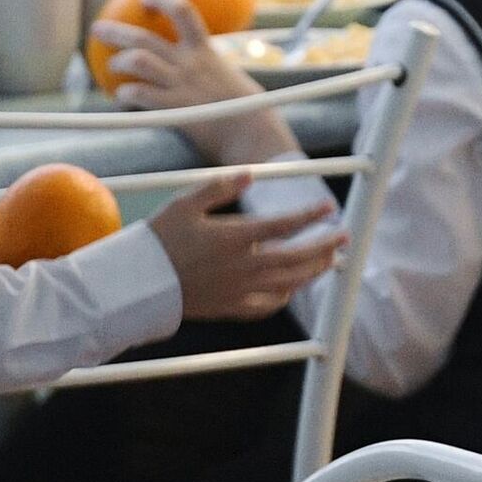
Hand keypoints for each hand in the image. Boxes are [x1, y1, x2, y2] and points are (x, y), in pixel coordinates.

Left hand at [90, 0, 293, 164]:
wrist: (255, 133)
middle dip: (116, 30)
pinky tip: (121, 99)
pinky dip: (125, 94)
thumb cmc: (248, 110)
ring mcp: (181, 84)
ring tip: (110, 68)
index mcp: (206, 51)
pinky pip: (140, 94)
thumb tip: (210, 69)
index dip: (160, 0)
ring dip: (118, 62)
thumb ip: (215, 70)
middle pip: (145, 37)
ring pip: (139, 60)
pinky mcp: (175, 108)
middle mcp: (190, 63)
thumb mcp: (232, 79)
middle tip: (97, 29)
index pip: (183, 11)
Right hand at [147, 172, 347, 321]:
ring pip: (289, 282)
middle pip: (297, 257)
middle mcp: (243, 265)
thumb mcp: (186, 204)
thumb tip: (251, 173)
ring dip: (314, 270)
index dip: (310, 215)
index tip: (329, 208)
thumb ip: (220, 187)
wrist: (137, 283)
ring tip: (330, 259)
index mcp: (235, 237)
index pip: (285, 225)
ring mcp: (239, 289)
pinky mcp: (230, 308)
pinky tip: (293, 288)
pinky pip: (267, 306)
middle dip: (325, 246)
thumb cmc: (158, 239)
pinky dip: (285, 296)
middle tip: (343, 237)